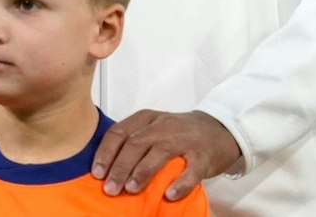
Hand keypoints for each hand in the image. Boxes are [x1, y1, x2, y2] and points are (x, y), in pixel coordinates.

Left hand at [92, 109, 241, 201]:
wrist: (219, 129)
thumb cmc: (179, 133)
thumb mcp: (153, 128)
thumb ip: (132, 141)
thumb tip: (104, 170)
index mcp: (147, 119)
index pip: (120, 132)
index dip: (106, 153)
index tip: (97, 173)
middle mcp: (163, 125)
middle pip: (136, 143)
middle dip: (120, 167)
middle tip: (110, 189)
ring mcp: (184, 139)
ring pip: (159, 153)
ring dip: (142, 172)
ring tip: (131, 189)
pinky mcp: (203, 155)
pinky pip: (191, 170)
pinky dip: (180, 183)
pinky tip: (169, 195)